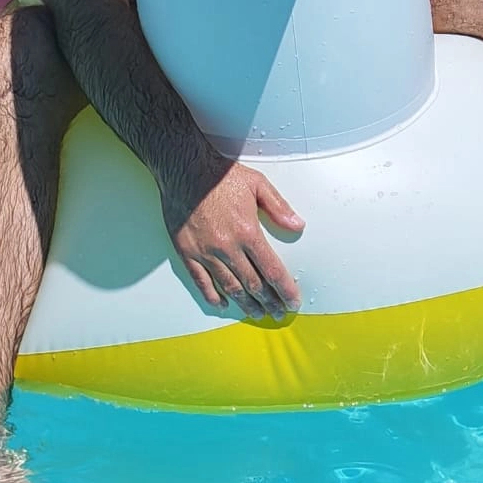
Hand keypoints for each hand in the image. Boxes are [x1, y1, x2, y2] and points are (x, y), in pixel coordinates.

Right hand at [162, 160, 303, 321]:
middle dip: (269, 301)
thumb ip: (279, 208)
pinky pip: (201, 281)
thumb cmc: (221, 175)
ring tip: (257, 313)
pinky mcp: (187, 253)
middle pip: (253, 284)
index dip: (284, 289)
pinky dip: (212, 296)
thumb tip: (298, 225)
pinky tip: (222, 304)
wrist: (185, 169)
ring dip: (245, 304)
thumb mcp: (258, 184)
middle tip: (278, 312)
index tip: (293, 301)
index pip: (271, 270)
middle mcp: (227, 247)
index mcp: (248, 232)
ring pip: (229, 286)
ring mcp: (205, 252)